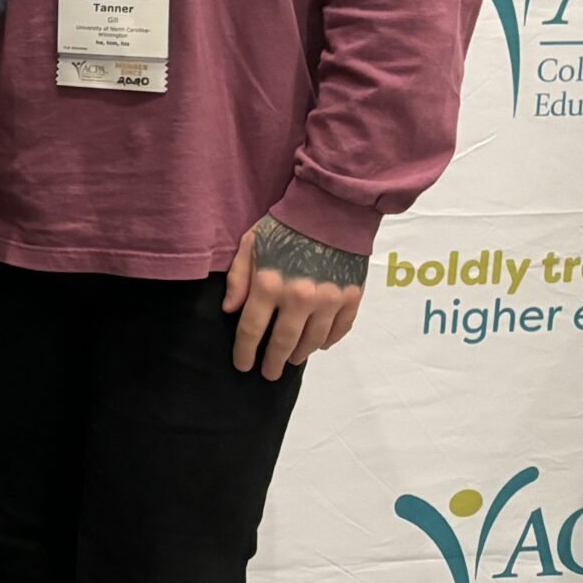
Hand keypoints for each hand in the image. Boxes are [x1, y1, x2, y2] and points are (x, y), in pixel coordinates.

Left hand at [222, 213, 367, 379]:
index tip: (242, 364)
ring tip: (290, 359)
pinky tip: (319, 345)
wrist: (331, 209)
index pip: (251, 329)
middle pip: (282, 343)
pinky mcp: (352, 297)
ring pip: (312, 341)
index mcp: (270, 285)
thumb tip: (231, 311)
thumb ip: (238, 279)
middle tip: (267, 373)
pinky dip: (328, 341)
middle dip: (272, 362)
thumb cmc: (284, 226)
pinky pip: (340, 330)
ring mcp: (329, 300)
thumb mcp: (250, 245)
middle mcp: (300, 298)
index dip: (244, 351)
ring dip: (299, 354)